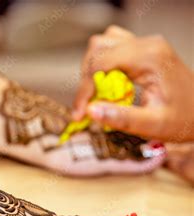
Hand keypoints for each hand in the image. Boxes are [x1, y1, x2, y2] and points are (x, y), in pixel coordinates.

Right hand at [73, 25, 193, 142]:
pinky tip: (107, 83)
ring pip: (101, 44)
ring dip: (92, 69)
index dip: (85, 89)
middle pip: (98, 50)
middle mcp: (147, 44)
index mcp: (150, 58)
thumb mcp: (153, 125)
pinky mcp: (142, 48)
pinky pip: (111, 46)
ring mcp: (145, 43)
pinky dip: (101, 63)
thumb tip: (90, 111)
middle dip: (87, 80)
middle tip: (90, 106)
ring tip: (98, 94)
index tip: (80, 114)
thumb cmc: (182, 120)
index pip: (101, 64)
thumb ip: (122, 118)